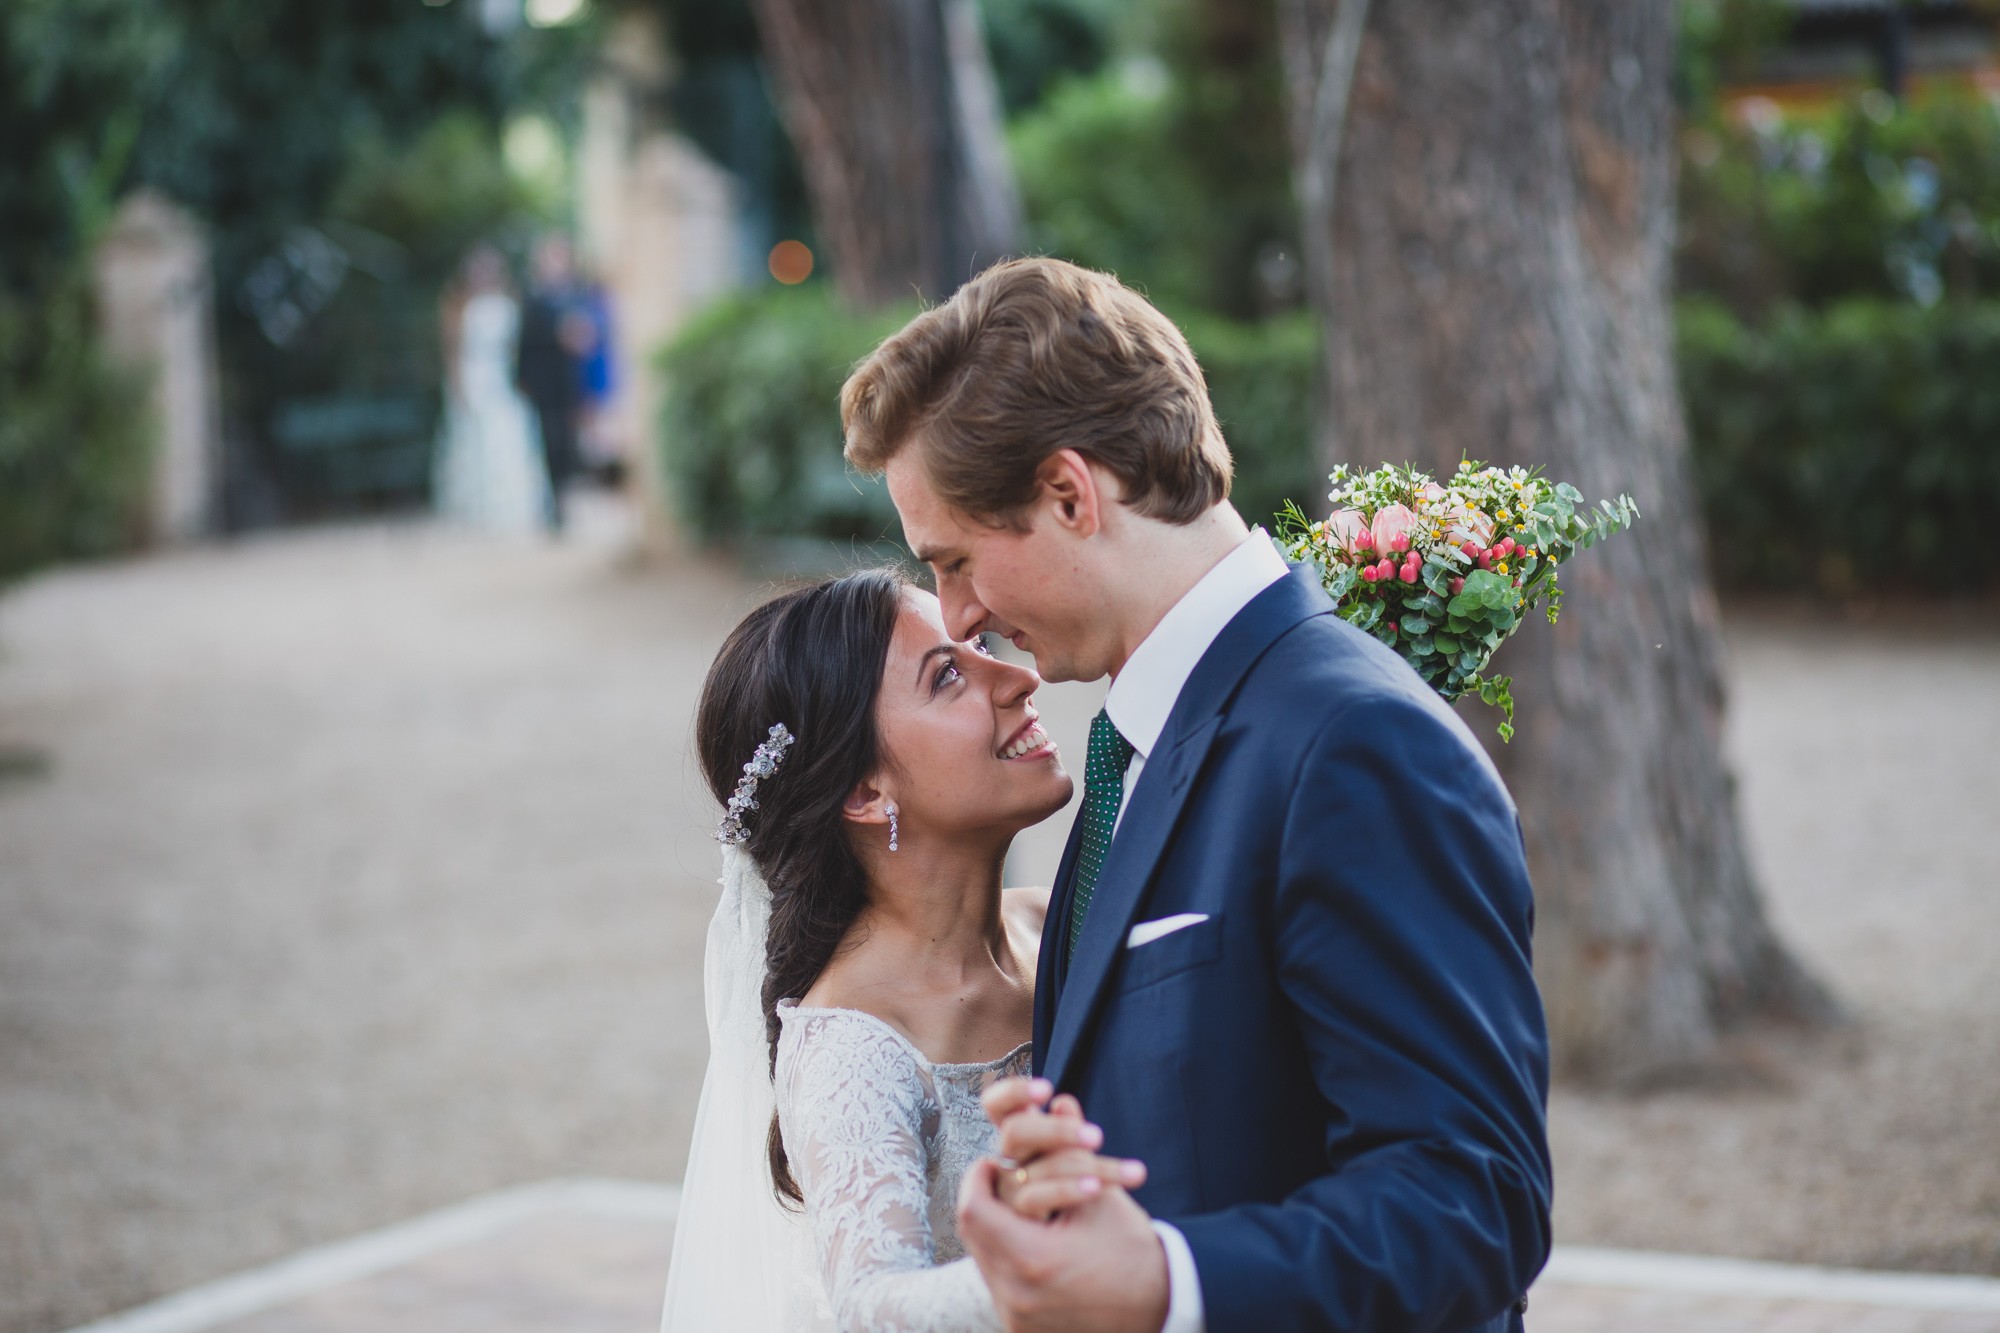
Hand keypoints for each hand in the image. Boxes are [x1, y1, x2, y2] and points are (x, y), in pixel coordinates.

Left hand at [958, 1158, 1169, 1332]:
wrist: (1162, 1311)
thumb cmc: (1135, 1250)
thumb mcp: (1103, 1192)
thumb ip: (1069, 1147)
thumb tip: (1059, 1099)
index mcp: (1031, 1259)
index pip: (974, 1210)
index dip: (978, 1178)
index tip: (993, 1159)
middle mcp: (1014, 1294)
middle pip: (973, 1236)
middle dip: (984, 1200)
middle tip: (999, 1176)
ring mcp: (1016, 1316)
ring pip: (983, 1260)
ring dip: (996, 1228)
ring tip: (1015, 1206)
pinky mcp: (1022, 1329)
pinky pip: (1000, 1285)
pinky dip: (1008, 1257)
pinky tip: (1030, 1238)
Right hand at [984, 1078, 1147, 1219]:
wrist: (1091, 1250)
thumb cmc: (1081, 1195)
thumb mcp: (1079, 1157)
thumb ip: (1066, 1130)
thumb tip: (1063, 1102)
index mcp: (1019, 1136)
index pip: (997, 1105)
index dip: (1012, 1093)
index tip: (1047, 1090)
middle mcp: (1007, 1161)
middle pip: (1014, 1133)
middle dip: (1055, 1131)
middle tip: (1097, 1137)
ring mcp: (1008, 1191)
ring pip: (1032, 1169)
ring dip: (1081, 1166)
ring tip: (1127, 1170)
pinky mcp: (1015, 1220)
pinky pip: (1035, 1199)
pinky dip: (1069, 1190)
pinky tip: (1097, 1189)